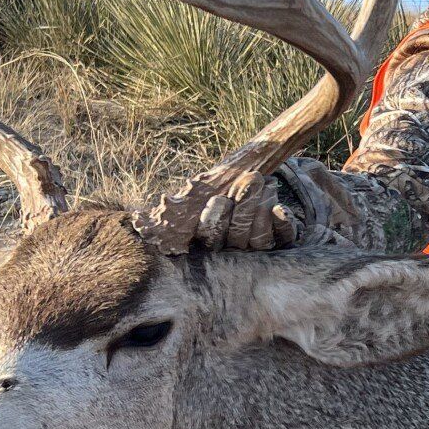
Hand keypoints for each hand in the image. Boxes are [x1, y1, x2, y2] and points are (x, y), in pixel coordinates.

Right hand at [132, 171, 300, 252]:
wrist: (263, 194)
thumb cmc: (226, 192)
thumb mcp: (207, 193)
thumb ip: (186, 200)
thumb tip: (146, 213)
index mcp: (212, 240)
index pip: (209, 240)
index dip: (213, 222)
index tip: (218, 199)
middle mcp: (235, 250)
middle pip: (237, 237)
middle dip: (242, 207)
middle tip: (249, 179)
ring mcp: (259, 249)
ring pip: (258, 238)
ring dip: (260, 207)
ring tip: (261, 182)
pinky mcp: (283, 244)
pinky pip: (283, 239)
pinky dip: (281, 223)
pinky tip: (278, 209)